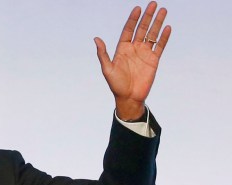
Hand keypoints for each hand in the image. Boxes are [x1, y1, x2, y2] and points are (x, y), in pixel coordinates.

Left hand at [94, 1, 171, 119]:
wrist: (128, 98)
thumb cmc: (116, 85)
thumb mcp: (107, 69)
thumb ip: (103, 54)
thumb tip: (96, 39)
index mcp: (122, 49)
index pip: (128, 30)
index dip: (133, 19)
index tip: (138, 8)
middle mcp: (134, 49)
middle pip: (142, 29)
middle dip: (148, 16)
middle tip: (153, 4)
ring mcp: (144, 54)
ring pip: (152, 35)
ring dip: (157, 23)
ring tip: (163, 10)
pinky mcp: (154, 60)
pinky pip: (160, 46)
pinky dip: (164, 37)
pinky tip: (167, 27)